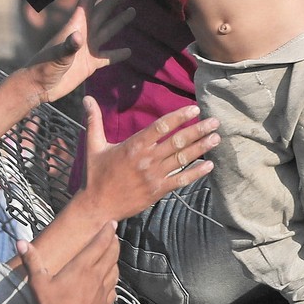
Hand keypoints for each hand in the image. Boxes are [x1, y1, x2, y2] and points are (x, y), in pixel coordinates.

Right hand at [17, 222, 119, 303]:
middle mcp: (97, 276)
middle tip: (113, 235)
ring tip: (112, 255)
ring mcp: (104, 291)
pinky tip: (109, 281)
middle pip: (112, 253)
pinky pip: (114, 288)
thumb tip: (20, 241)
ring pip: (115, 269)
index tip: (112, 223)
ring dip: (115, 259)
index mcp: (82, 267)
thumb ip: (32, 261)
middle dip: (113, 242)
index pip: (100, 243)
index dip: (108, 231)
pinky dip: (113, 280)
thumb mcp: (38, 283)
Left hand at [23, 0, 134, 101]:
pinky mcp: (90, 64)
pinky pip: (107, 57)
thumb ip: (68, 46)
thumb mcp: (56, 56)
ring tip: (132, 11)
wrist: (39, 87)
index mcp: (75, 26)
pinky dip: (117, 54)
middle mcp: (83, 33)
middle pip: (101, 12)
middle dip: (113, 0)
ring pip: (107, 31)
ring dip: (119, 22)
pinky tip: (129, 51)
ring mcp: (87, 48)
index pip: (88, 1)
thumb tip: (79, 37)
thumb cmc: (43, 68)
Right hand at [81, 98, 218, 220]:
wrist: (97, 206)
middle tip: (215, 121)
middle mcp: (147, 159)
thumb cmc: (96, 174)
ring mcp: (154, 176)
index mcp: (133, 145)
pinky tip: (209, 165)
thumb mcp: (93, 145)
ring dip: (201, 148)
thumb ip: (94, 120)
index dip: (179, 116)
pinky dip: (196, 172)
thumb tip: (87, 98)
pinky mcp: (158, 190)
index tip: (194, 109)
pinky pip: (181, 180)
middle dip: (198, 130)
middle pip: (177, 141)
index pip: (161, 126)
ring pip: (182, 159)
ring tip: (216, 138)